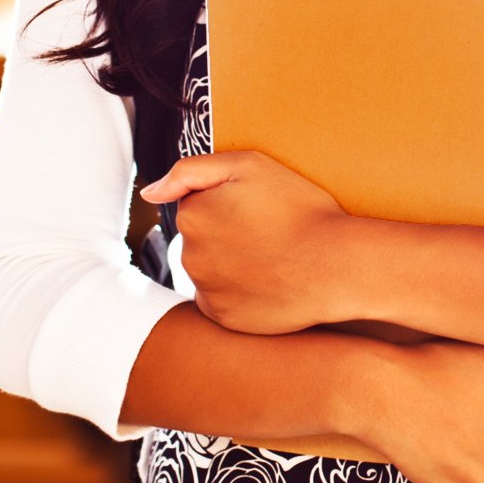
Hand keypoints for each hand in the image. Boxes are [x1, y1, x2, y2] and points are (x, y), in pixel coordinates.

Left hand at [141, 151, 353, 334]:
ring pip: (212, 269)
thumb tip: (149, 192)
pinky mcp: (223, 317)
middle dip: (228, 233)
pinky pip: (223, 300)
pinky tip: (270, 281)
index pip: (198, 203)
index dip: (231, 201)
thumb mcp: (249, 165)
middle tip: (271, 231)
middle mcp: (189, 254)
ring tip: (275, 256)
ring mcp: (205, 289)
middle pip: (202, 238)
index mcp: (193, 214)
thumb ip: (190, 170)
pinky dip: (241, 291)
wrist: (334, 265)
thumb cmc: (299, 210)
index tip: (260, 206)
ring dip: (233, 262)